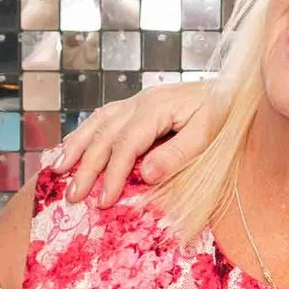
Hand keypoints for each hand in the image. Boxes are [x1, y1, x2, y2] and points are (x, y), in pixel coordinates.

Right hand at [57, 82, 215, 207]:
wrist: (231, 88)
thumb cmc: (223, 113)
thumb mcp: (208, 134)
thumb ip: (178, 154)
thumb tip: (146, 175)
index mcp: (156, 108)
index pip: (126, 146)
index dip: (112, 175)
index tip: (104, 201)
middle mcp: (140, 101)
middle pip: (104, 136)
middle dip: (85, 168)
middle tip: (73, 197)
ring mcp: (135, 101)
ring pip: (96, 123)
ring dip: (75, 147)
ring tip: (57, 170)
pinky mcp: (136, 104)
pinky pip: (102, 117)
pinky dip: (83, 133)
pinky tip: (71, 146)